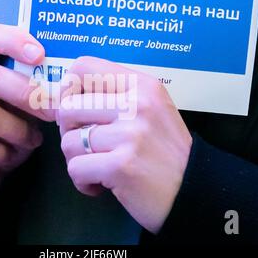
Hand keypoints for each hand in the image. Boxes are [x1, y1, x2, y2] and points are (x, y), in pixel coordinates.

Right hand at [0, 24, 52, 202]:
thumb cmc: (2, 133)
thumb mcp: (18, 107)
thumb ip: (31, 89)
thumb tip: (64, 80)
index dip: (15, 41)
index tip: (41, 55)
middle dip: (27, 94)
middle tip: (53, 110)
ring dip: (18, 130)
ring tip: (33, 140)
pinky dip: (2, 154)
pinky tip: (9, 157)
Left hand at [57, 57, 191, 232]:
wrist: (195, 190)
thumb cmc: (165, 151)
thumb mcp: (150, 110)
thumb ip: (113, 98)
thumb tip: (63, 100)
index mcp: (141, 85)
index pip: (84, 67)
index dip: (67, 90)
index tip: (74, 111)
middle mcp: (136, 104)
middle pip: (68, 107)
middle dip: (69, 132)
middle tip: (86, 147)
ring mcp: (129, 135)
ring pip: (68, 141)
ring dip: (76, 160)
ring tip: (97, 168)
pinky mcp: (121, 165)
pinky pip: (76, 169)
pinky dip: (83, 182)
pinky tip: (100, 185)